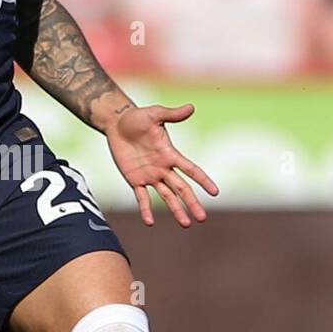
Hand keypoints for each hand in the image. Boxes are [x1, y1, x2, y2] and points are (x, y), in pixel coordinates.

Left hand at [106, 103, 218, 228]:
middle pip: (182, 188)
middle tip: (202, 218)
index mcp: (170, 154)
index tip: (215, 192)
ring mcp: (150, 175)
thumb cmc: (137, 118)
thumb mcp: (155, 114)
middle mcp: (163, 168)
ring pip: (166, 196)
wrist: (117, 124)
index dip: (203, 180)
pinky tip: (149, 222)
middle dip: (192, 203)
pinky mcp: (135, 180)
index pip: (191, 169)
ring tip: (185, 224)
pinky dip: (145, 209)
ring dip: (176, 210)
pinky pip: (142, 197)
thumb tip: (191, 107)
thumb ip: (172, 114)